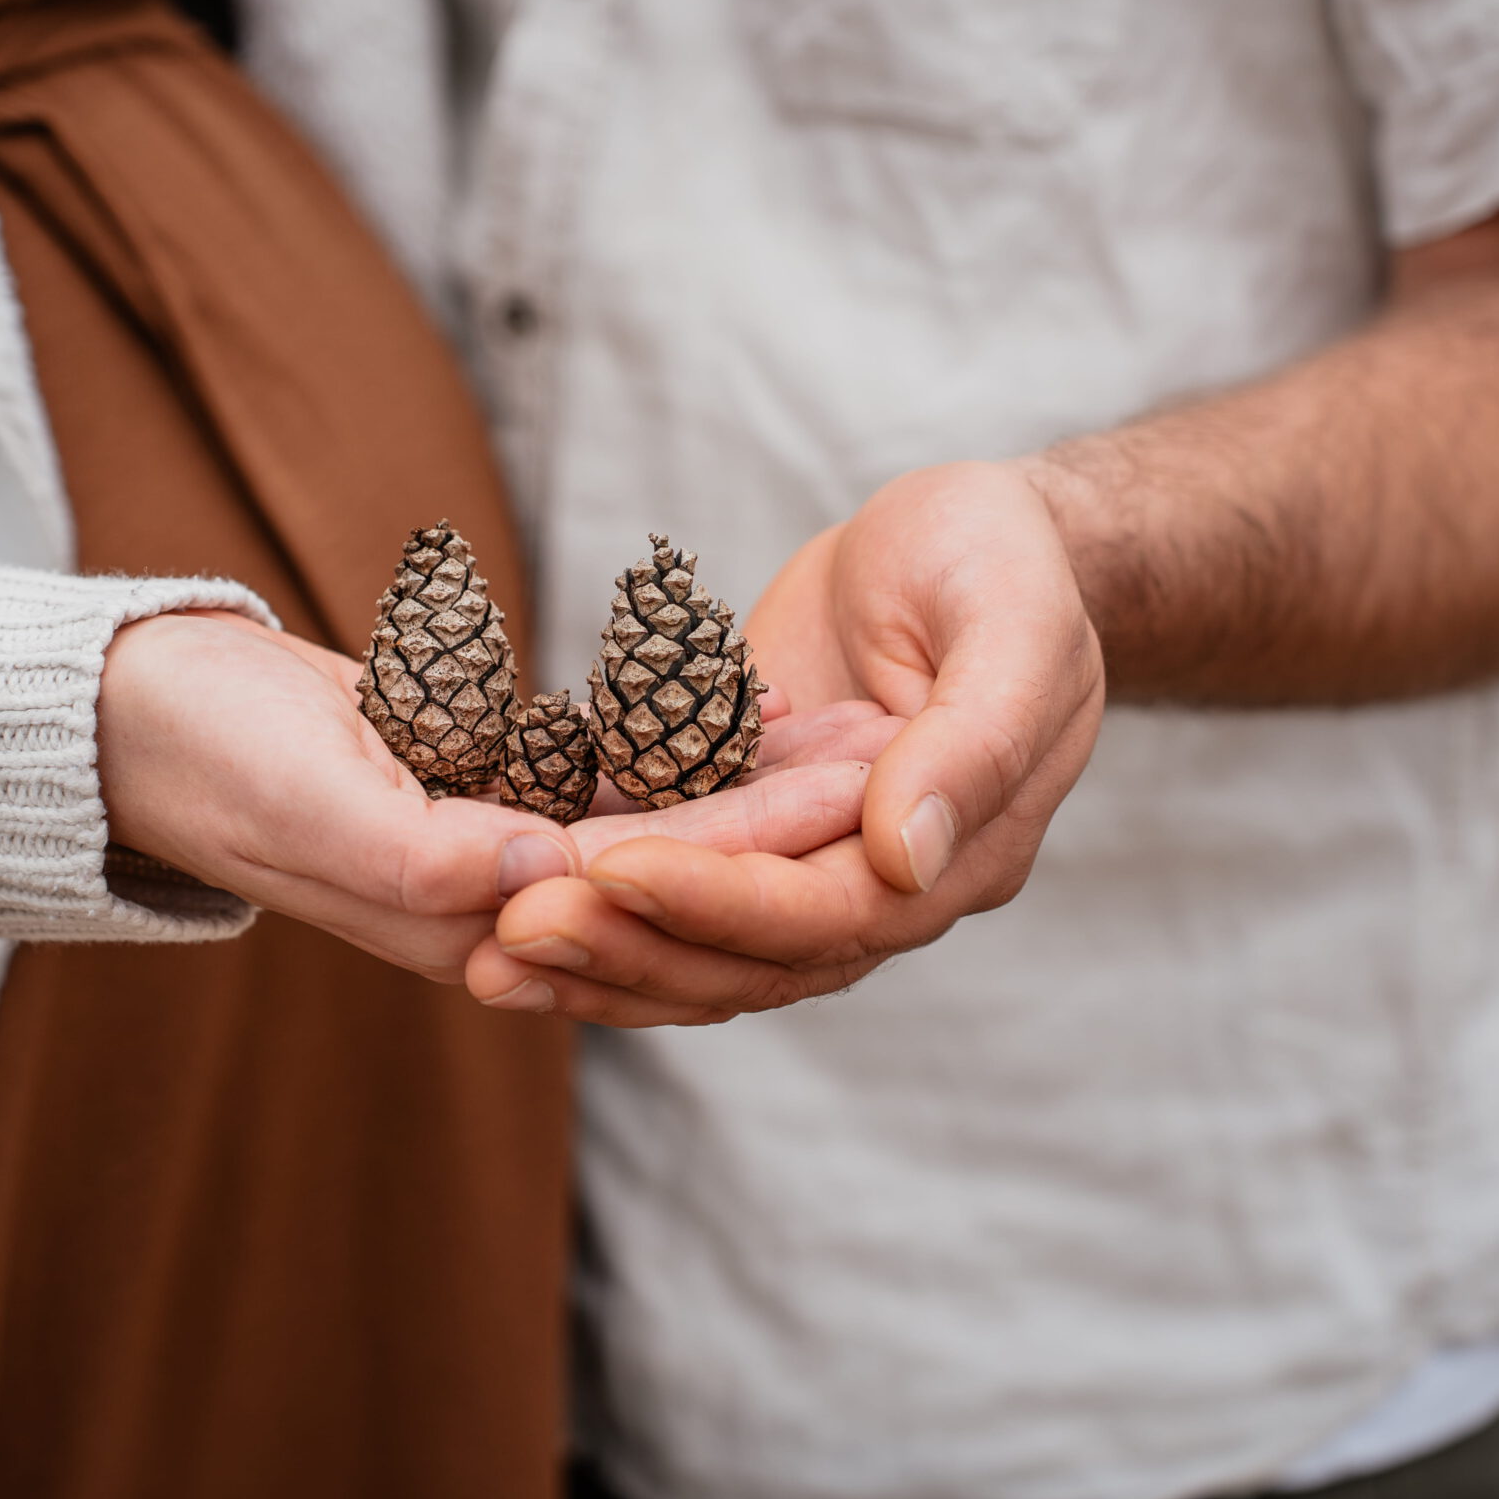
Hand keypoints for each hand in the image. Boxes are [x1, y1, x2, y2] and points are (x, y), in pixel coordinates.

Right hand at [97, 610, 882, 1014]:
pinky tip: (761, 698)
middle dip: (787, 823)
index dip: (756, 861)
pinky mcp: (488, 788)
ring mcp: (496, 850)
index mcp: (465, 932)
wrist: (136, 711)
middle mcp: (498, 908)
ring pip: (659, 828)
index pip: (645, 915)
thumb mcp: (310, 803)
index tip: (856, 799)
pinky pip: (609, 775)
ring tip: (860, 721)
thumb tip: (550, 872)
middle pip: (675, 879)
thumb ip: (425, 853)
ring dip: (756, 781)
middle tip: (892, 750)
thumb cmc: (208, 754)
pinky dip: (683, 743)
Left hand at [468, 461, 1102, 1019]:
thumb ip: (973, 742)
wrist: (964, 540)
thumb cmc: (1004, 562)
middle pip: (747, 958)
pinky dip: (590, 902)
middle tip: (507, 931)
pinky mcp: (746, 826)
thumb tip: (902, 856)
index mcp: (958, 853)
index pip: (828, 912)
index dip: (721, 901)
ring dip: (594, 953)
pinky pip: (667, 887)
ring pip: (696, 948)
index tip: (617, 871)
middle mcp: (879, 886)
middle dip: (627, 947)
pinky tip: (497, 905)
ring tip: (485, 952)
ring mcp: (807, 862)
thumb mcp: (1013, 623)